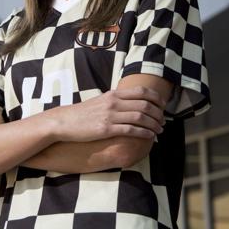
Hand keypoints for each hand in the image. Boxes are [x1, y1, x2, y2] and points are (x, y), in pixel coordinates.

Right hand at [51, 85, 165, 142]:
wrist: (65, 122)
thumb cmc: (83, 114)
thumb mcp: (101, 101)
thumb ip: (116, 101)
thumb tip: (131, 103)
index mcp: (114, 94)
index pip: (142, 92)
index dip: (156, 98)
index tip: (162, 106)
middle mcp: (114, 102)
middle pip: (145, 105)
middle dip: (158, 114)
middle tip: (163, 122)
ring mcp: (110, 115)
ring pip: (141, 117)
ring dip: (154, 125)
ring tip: (159, 130)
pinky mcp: (106, 129)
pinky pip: (131, 130)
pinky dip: (144, 133)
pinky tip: (150, 136)